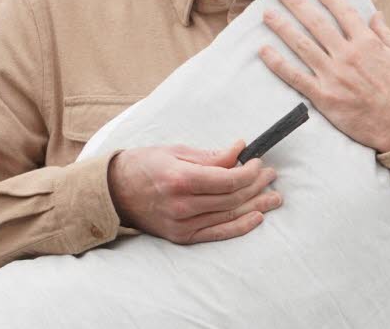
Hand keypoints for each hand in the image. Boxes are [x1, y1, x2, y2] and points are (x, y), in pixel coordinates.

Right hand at [107, 140, 280, 243]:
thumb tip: (239, 151)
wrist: (115, 192)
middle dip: (256, 186)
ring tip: (274, 197)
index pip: (227, 180)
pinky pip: (217, 233)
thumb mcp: (176, 151)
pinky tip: (257, 217)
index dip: (249, 172)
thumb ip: (210, 156)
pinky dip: (240, 226)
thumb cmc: (144, 165)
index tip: (258, 162)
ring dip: (256, 205)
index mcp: (180, 179)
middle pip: (231, 198)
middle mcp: (182, 206)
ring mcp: (182, 225)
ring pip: (229, 215)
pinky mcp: (182, 237)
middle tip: (271, 175)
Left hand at [259, 0, 389, 151]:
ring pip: (301, 45)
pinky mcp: (324, 97)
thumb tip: (376, 14)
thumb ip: (387, 34)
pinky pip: (295, 77)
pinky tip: (264, 51)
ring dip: (282, 27)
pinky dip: (278, 63)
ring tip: (268, 14)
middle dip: (297, 5)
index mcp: (368, 43)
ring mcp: (333, 75)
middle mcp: (347, 55)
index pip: (344, 12)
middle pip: (316, 24)